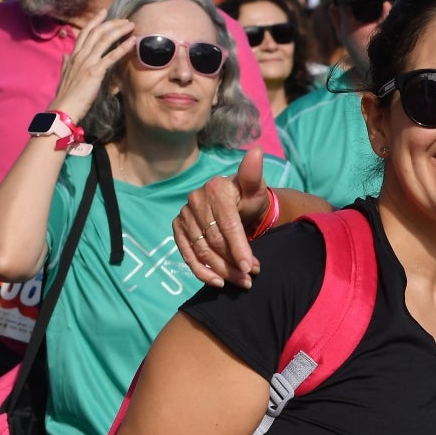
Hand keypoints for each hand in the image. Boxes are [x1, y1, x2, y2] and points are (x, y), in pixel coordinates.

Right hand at [48, 12, 136, 120]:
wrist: (64, 106)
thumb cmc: (67, 94)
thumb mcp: (65, 75)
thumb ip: (66, 63)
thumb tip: (65, 55)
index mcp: (73, 55)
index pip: (84, 33)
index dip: (95, 21)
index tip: (104, 12)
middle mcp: (80, 55)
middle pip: (96, 32)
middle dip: (111, 23)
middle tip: (124, 19)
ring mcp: (87, 62)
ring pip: (103, 40)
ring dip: (119, 31)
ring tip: (130, 25)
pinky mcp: (95, 72)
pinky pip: (110, 56)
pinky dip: (122, 48)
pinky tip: (132, 42)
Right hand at [172, 147, 266, 288]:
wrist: (237, 205)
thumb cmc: (249, 198)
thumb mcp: (255, 187)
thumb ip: (254, 174)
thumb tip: (256, 151)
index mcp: (214, 189)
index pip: (227, 224)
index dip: (239, 247)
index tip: (251, 267)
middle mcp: (195, 200)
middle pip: (214, 241)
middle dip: (233, 263)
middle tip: (249, 278)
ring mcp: (184, 215)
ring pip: (202, 250)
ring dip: (221, 271)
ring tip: (240, 283)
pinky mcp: (178, 228)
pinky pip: (187, 254)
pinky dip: (201, 271)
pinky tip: (216, 283)